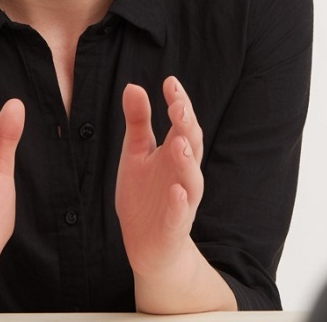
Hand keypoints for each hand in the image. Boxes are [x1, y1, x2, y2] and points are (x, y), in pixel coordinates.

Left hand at [115, 76, 204, 277]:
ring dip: (187, 162)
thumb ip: (138, 122)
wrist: (147, 244)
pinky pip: (180, 215)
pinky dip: (179, 204)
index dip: (178, 103)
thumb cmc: (145, 194)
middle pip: (192, 146)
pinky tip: (176, 192)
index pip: (182, 123)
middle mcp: (183, 174)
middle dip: (187, 126)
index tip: (170, 82)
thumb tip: (134, 86)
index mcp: (174, 153)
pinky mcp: (174, 226)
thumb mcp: (136, 153)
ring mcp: (182, 201)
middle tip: (178, 107)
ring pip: (192, 180)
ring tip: (179, 143)